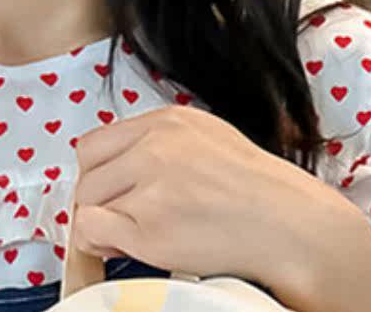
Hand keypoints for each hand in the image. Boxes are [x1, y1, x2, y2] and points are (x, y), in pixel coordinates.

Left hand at [72, 105, 370, 311]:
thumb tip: (122, 168)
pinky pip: (93, 230)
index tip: (111, 191)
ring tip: (131, 237)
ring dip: (101, 222)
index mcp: (166, 121)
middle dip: (96, 197)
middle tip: (117, 220)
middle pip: (86, 170)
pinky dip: (100, 244)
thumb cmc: (255, 189)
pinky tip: (127, 249)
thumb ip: (160, 145)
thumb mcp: (205, 139)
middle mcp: (153, 146)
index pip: (96, 141)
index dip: (99, 172)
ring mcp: (149, 185)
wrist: (284, 223)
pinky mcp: (149, 227)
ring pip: (87, 201)